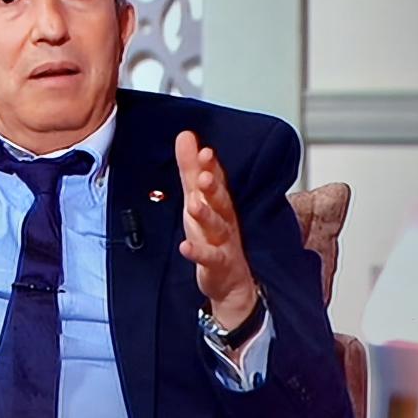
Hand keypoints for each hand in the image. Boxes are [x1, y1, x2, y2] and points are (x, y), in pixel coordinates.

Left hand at [175, 131, 257, 330]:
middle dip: (213, 186)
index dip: (210, 166)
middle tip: (204, 173)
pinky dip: (197, 252)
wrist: (232, 282)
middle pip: (220, 201)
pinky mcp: (218, 265)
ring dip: (206, 216)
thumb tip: (185, 136)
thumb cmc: (215, 236)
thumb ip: (191, 169)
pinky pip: (208, 258)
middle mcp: (224, 220)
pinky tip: (185, 247)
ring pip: (216, 227)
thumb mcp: (199, 199)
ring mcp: (223, 243)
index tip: (203, 150)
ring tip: (194, 205)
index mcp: (220, 203)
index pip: (217, 180)